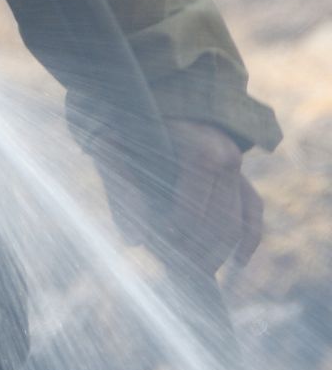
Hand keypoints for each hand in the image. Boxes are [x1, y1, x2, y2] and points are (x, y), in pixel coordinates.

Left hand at [116, 121, 263, 275]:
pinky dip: (248, 239)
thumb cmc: (129, 125)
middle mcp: (227, 156)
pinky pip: (253, 211)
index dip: (180, 233)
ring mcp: (238, 166)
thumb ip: (121, 189)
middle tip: (178, 269)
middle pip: (219, 222)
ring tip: (195, 270)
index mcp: (199, 149)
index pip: (196, 210)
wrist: (153, 99)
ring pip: (236, 224)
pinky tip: (237, 262)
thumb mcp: (115, 147)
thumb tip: (135, 241)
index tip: (161, 245)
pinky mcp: (241, 174)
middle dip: (198, 250)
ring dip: (217, 252)